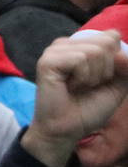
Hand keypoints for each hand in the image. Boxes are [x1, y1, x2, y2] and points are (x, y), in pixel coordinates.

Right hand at [22, 32, 127, 166]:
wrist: (67, 130)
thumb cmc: (88, 108)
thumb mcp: (118, 84)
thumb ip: (126, 65)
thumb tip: (121, 52)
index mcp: (79, 46)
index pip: (111, 37)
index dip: (116, 61)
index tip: (101, 80)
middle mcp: (66, 44)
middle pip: (106, 42)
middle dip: (106, 69)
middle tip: (88, 85)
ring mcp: (54, 51)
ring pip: (94, 51)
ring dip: (94, 76)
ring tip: (79, 87)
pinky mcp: (47, 62)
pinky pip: (80, 59)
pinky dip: (83, 77)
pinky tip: (70, 86)